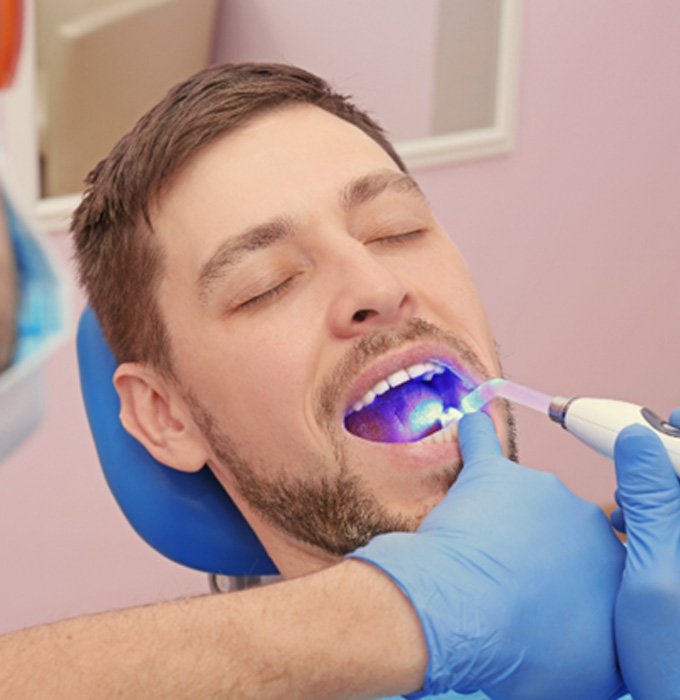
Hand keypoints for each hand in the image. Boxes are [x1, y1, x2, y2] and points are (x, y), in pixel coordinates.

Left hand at [350, 412, 625, 699]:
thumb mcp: (590, 675)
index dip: (574, 579)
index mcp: (614, 563)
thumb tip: (598, 642)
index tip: (552, 592)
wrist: (468, 615)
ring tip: (477, 549)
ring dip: (505, 517)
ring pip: (523, 498)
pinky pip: (482, 443)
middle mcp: (584, 518)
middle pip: (564, 527)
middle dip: (542, 550)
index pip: (603, 561)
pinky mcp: (491, 475)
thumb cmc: (525, 651)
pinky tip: (470, 422)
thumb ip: (604, 648)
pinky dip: (475, 434)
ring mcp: (538, 490)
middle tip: (511, 580)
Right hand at [613, 408, 679, 699]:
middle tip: (627, 474)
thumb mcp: (655, 573)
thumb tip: (636, 437)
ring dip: (651, 488)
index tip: (659, 422)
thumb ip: (652, 501)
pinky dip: (650, 512)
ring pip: (677, 493)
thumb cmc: (675, 657)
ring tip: (621, 511)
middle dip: (659, 460)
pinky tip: (626, 527)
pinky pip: (670, 517)